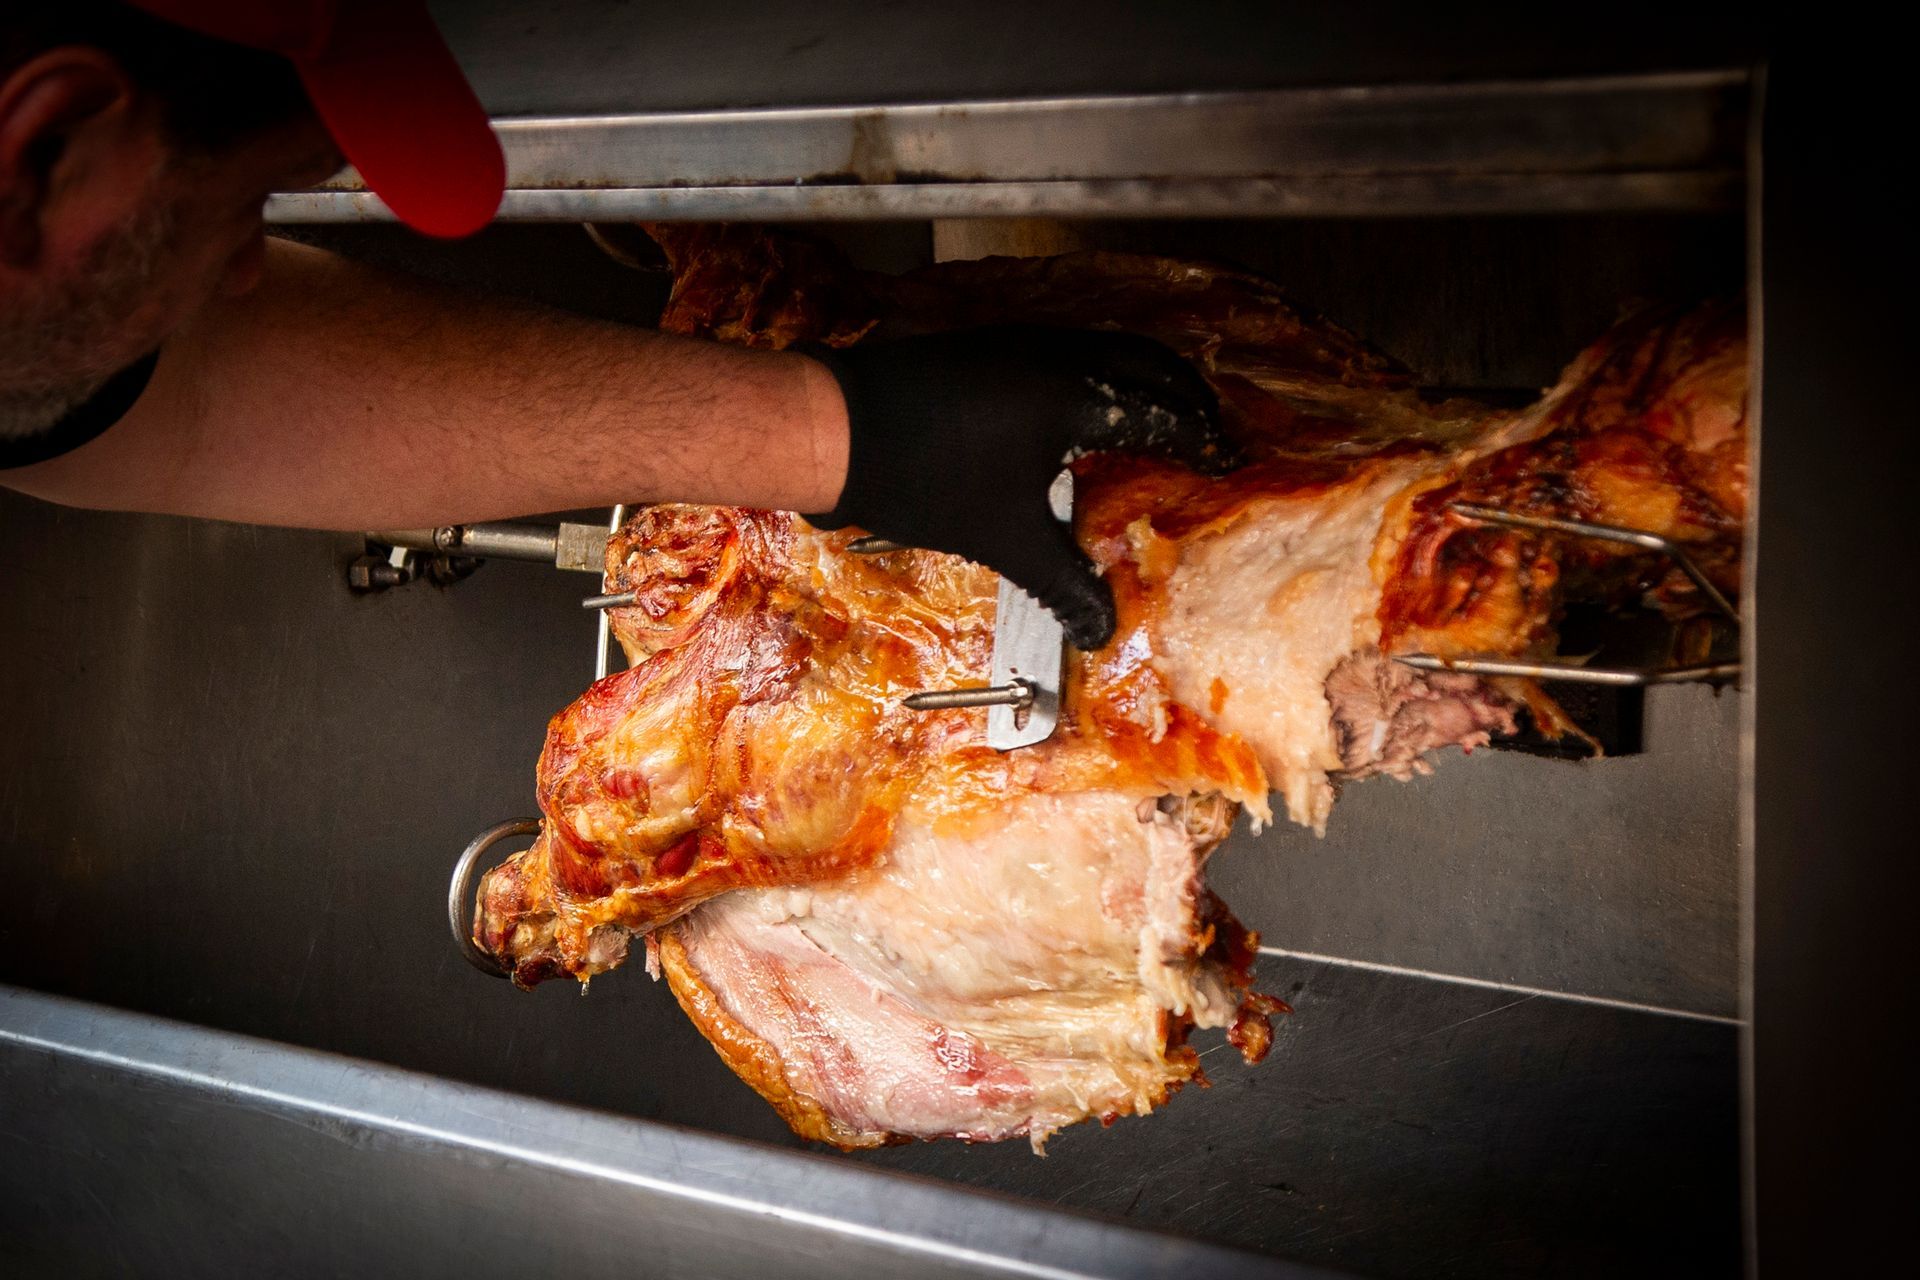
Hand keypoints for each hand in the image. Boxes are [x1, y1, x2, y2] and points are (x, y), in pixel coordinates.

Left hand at [804, 325, 1230, 648]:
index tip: (1227, 461)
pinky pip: (1073, 350)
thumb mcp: (1004, 538)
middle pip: (1150, 365)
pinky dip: (1105, 373)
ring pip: (1110, 350)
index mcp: (1077, 395)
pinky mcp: (990, 344)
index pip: (1164, 415)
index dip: (1202, 440)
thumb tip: (1100, 630)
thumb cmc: (924, 478)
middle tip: (1211, 433)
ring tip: (1164, 418)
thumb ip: (1062, 582)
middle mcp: (1059, 354)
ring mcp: (1022, 340)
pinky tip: (1091, 411)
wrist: (837, 428)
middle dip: (1188, 398)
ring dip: (1147, 380)